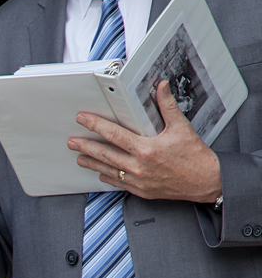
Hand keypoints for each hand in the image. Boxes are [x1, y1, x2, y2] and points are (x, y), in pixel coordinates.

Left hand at [68, 81, 221, 201]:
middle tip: (72, 141)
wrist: (206, 182)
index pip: (114, 135)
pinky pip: (119, 184)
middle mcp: (139, 167)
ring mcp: (139, 181)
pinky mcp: (142, 191)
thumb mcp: (181, 128)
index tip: (83, 119)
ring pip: (109, 171)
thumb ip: (167, 106)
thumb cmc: (195, 156)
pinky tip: (100, 173)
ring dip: (92, 164)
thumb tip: (161, 86)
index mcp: (146, 149)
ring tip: (79, 157)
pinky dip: (108, 178)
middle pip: (105, 155)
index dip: (95, 125)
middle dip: (86, 147)